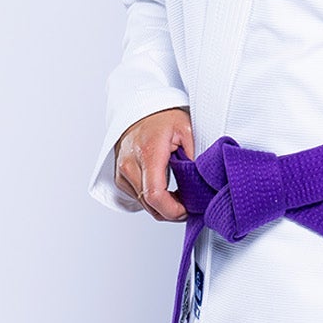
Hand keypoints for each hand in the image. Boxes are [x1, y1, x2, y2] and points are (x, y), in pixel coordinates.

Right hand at [114, 107, 193, 221]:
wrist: (140, 111)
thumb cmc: (162, 118)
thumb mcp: (186, 129)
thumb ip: (195, 155)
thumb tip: (201, 180)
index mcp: (148, 153)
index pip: (155, 195)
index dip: (172, 210)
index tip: (186, 210)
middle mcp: (130, 164)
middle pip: (150, 205)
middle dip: (171, 211)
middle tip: (187, 206)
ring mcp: (122, 173)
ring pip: (144, 205)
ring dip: (163, 207)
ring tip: (178, 197)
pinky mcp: (120, 178)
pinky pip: (138, 198)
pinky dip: (153, 200)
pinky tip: (165, 191)